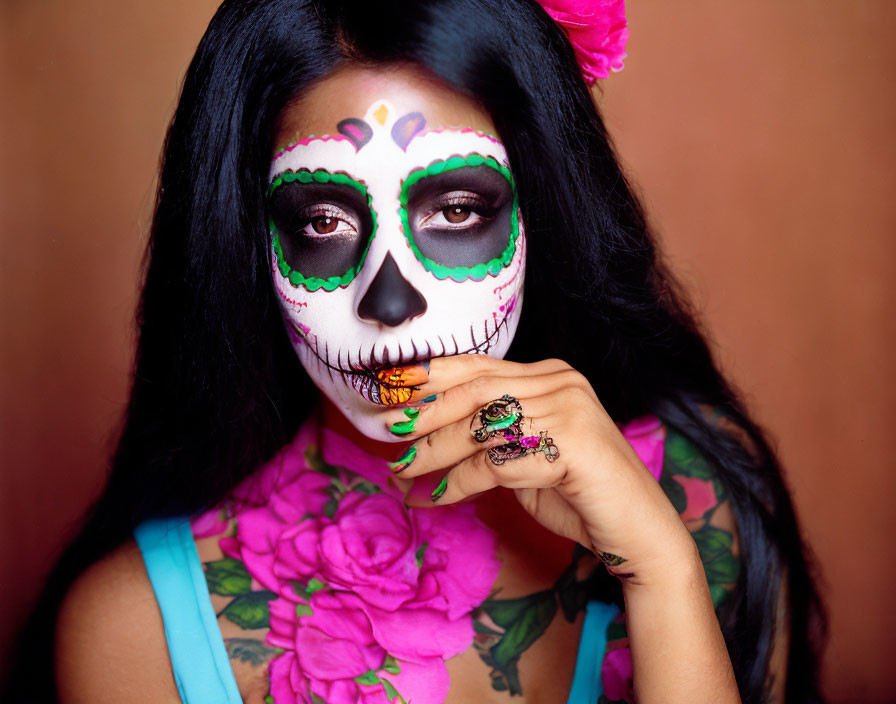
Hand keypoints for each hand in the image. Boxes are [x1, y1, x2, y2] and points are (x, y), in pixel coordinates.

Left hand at [386, 355, 696, 582]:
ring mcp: (569, 411)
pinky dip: (456, 483)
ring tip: (401, 471)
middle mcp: (561, 383)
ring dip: (431, 452)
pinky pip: (495, 462)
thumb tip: (424, 433)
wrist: (637, 531)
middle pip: (475, 391)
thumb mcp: (527, 452)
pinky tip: (433, 497)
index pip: (480, 365)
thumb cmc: (578, 493)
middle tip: (386, 431)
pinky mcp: (570, 446)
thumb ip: (491, 434)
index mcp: (551, 375)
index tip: (391, 387)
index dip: (432, 375)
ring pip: (480, 425)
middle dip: (424, 413)